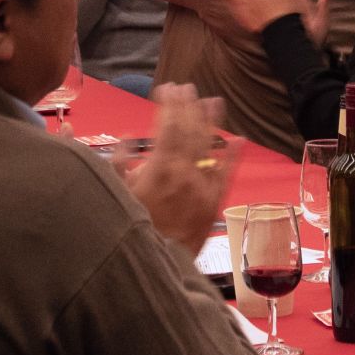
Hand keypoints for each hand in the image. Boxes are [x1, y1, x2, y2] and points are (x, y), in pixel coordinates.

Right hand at [124, 83, 236, 255]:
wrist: (157, 266)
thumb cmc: (133, 228)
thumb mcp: (117, 192)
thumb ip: (120, 163)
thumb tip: (128, 138)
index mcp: (160, 167)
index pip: (167, 125)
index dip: (168, 104)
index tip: (167, 87)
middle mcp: (185, 173)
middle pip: (189, 130)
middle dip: (187, 106)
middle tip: (186, 87)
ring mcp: (203, 188)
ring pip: (209, 147)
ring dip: (210, 121)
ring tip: (212, 100)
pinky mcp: (213, 204)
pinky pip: (226, 175)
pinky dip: (233, 156)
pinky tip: (237, 140)